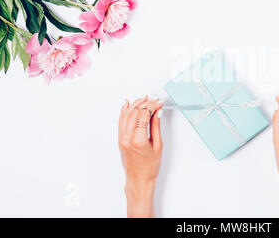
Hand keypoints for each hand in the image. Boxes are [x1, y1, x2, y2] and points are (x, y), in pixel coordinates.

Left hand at [118, 96, 163, 217]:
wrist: (139, 179)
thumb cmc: (149, 167)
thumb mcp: (158, 145)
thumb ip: (156, 126)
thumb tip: (157, 112)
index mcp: (138, 140)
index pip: (143, 114)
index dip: (152, 106)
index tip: (158, 103)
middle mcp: (127, 137)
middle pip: (134, 112)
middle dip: (144, 103)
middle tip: (153, 100)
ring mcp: (121, 138)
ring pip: (126, 114)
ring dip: (135, 104)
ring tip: (143, 99)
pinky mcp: (119, 139)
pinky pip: (120, 121)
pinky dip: (124, 111)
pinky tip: (128, 104)